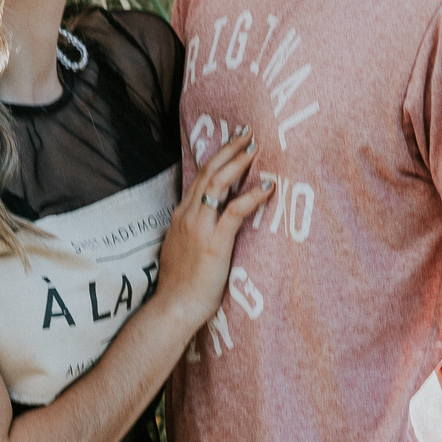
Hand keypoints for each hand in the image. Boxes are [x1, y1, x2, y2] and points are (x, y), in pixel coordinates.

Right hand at [156, 128, 273, 332]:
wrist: (173, 307)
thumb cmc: (180, 285)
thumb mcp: (181, 250)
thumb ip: (192, 232)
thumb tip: (206, 225)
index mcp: (180, 217)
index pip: (199, 178)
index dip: (217, 158)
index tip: (233, 143)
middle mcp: (187, 216)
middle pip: (208, 173)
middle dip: (228, 150)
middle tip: (247, 134)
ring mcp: (199, 228)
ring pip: (217, 184)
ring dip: (238, 163)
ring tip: (256, 149)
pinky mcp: (214, 243)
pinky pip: (234, 211)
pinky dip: (251, 195)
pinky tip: (267, 186)